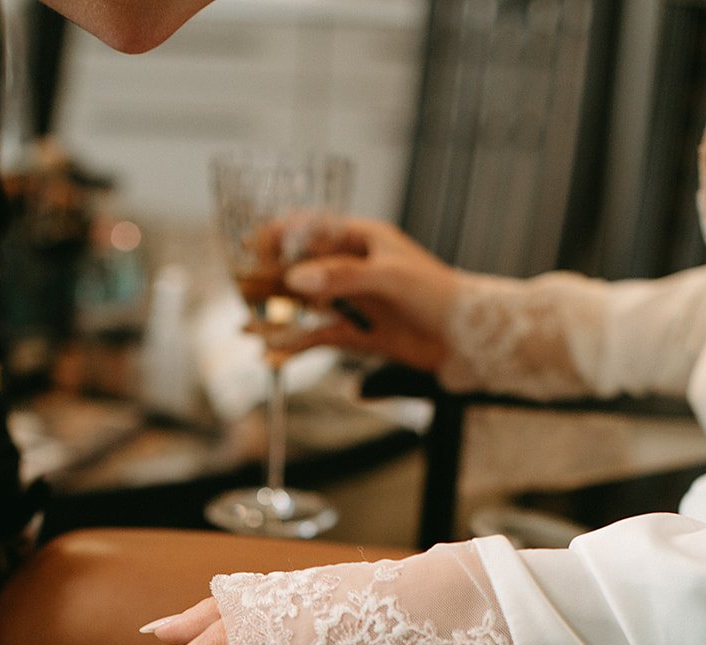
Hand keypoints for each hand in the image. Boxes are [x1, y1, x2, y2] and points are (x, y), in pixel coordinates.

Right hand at [251, 217, 459, 371]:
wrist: (465, 338)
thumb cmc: (437, 294)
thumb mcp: (389, 277)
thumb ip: (342, 277)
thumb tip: (296, 279)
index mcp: (363, 239)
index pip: (313, 229)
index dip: (281, 235)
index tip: (253, 245)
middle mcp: (353, 268)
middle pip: (302, 270)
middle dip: (271, 280)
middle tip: (240, 289)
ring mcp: (353, 302)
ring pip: (306, 307)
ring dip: (278, 316)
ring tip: (246, 326)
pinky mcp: (357, 334)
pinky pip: (319, 338)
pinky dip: (297, 347)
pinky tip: (274, 355)